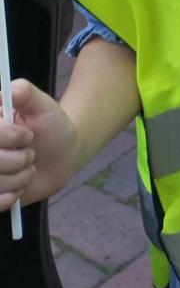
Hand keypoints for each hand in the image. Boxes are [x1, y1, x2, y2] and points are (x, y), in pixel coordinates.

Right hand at [0, 80, 77, 208]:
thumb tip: (13, 89)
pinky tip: (19, 189)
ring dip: (20, 177)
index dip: (9, 136)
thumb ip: (27, 94)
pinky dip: (9, 198)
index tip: (28, 135)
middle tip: (31, 153)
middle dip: (17, 159)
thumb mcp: (44, 106)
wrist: (63, 154)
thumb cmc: (51, 126)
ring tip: (29, 168)